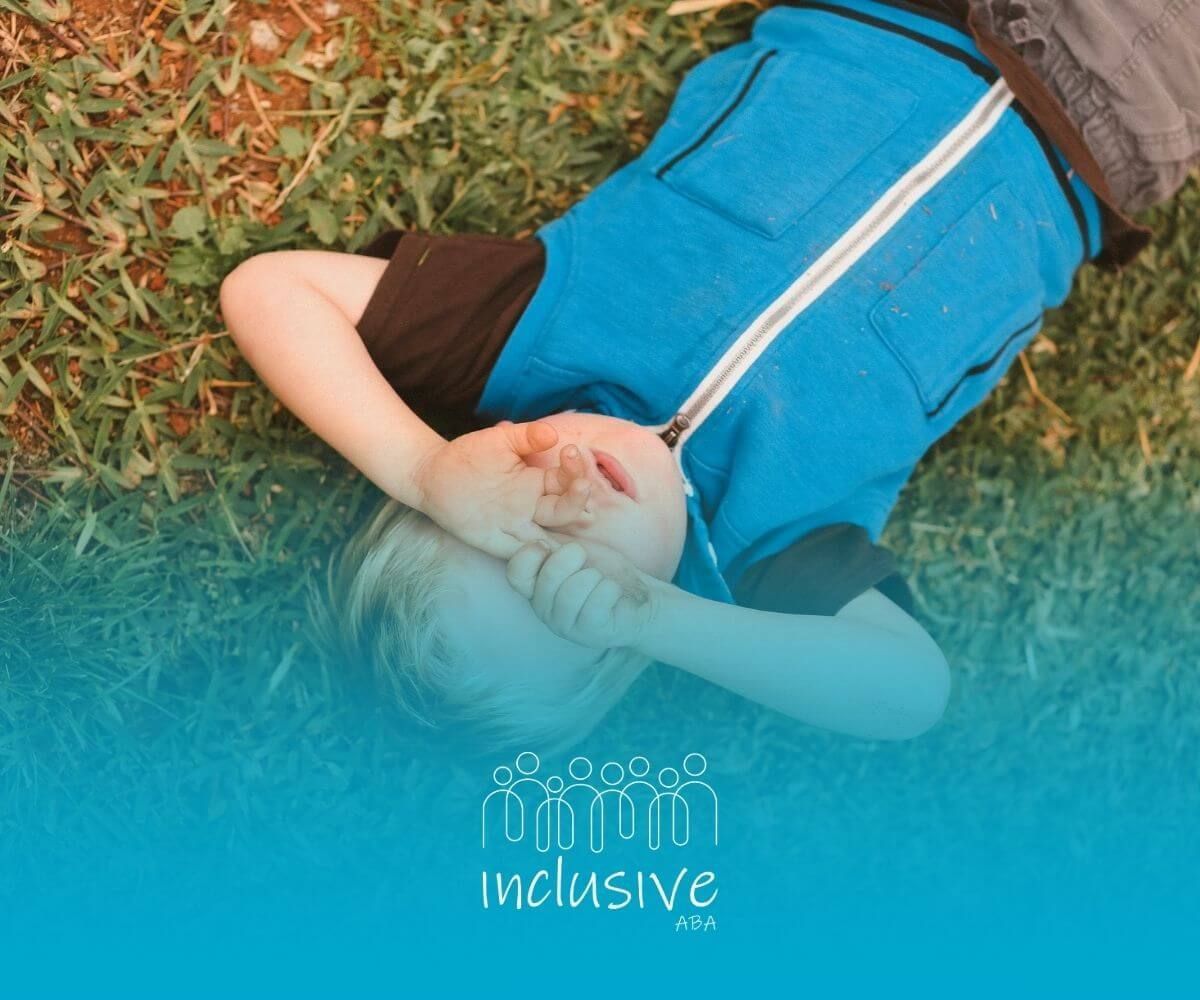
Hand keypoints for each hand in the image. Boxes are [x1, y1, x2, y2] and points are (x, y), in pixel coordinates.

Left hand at [413, 420, 593, 559]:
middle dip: (577, 498)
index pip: (568, 481)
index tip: (570, 450)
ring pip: (549, 538)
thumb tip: (552, 433)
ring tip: (577, 520)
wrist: (433, 473)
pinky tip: (546, 552)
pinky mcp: (495, 542)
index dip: (575, 469)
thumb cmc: (469, 454)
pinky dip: (535, 558)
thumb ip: (526, 435)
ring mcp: (515, 527)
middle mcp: (531, 507)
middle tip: (581, 483)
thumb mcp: (500, 439)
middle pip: (566, 510)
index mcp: (537, 482)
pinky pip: (520, 556)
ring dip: (563, 535)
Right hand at [505, 539, 661, 649]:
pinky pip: (596, 604)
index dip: (530, 554)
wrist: (639, 596)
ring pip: (572, 593)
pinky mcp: (592, 633)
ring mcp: (568, 626)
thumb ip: (550, 545)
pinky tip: (612, 592)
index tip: (550, 545)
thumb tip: (528, 529)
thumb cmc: (604, 571)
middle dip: (571, 557)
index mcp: (537, 589)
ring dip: (594, 577)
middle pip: (547, 580)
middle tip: (583, 557)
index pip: (515, 575)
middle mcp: (546, 611)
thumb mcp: (574, 552)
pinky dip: (609, 589)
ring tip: (601, 580)